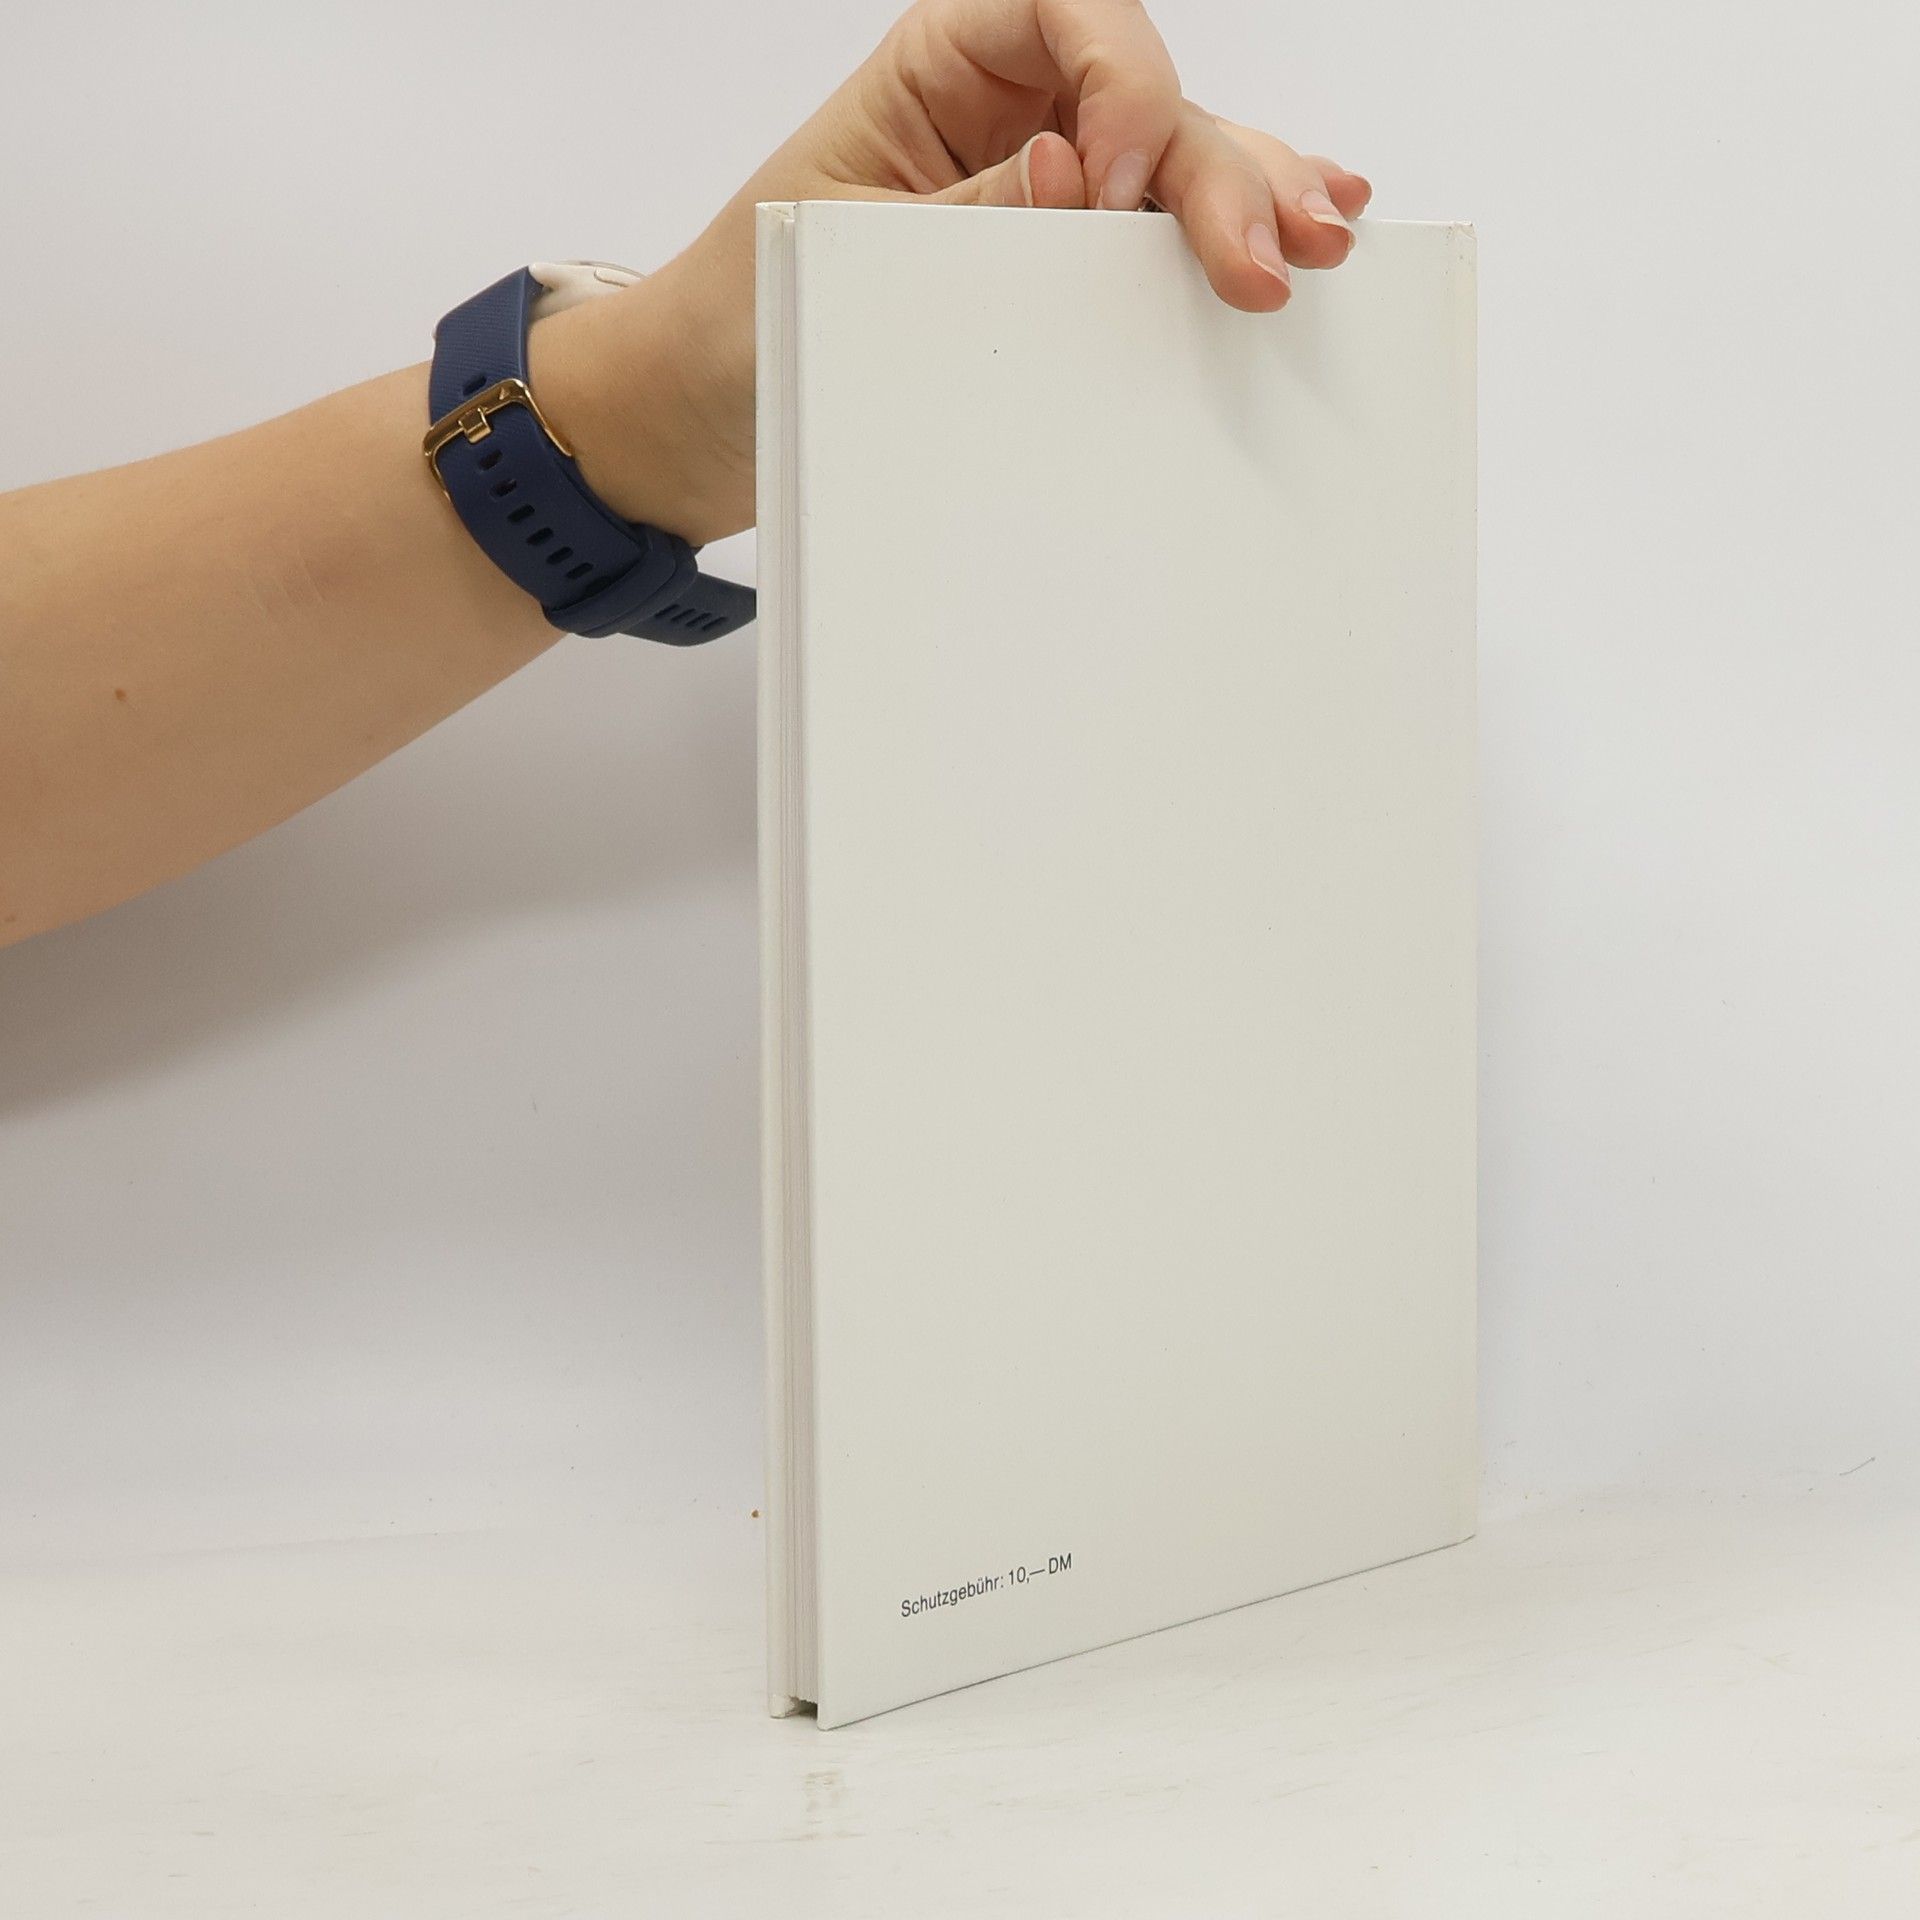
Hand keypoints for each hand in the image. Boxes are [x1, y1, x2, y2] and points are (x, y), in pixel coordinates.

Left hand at [536, 0, 1370, 545]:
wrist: (692, 419)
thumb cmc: (733, 324)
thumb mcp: (841, 261)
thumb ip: (967, 217)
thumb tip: (1076, 177)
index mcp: (932, 71)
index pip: (1062, 11)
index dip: (1121, 84)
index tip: (1120, 191)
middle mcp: (999, 111)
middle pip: (1141, 99)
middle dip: (1214, 171)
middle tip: (1269, 260)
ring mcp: (1036, 185)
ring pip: (1171, 161)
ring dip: (1249, 197)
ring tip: (1320, 243)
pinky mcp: (1052, 264)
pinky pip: (1154, 232)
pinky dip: (1225, 228)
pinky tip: (1304, 220)